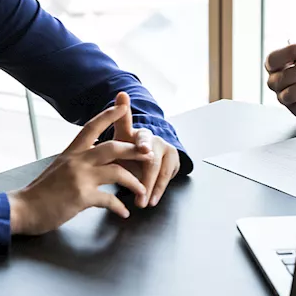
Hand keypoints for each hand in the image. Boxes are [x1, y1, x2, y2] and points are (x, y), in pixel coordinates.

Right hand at [7, 95, 154, 234]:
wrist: (22, 209)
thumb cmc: (40, 191)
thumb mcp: (59, 168)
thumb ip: (77, 162)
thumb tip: (92, 162)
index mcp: (71, 152)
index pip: (91, 127)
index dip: (108, 115)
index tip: (123, 106)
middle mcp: (77, 161)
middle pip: (112, 148)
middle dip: (134, 150)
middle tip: (149, 153)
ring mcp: (79, 178)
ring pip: (117, 172)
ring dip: (133, 182)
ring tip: (141, 190)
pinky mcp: (81, 197)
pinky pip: (109, 199)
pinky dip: (119, 206)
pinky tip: (124, 212)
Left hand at [111, 92, 181, 208]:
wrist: (145, 152)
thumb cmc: (129, 146)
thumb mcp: (121, 135)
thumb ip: (120, 118)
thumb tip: (122, 93)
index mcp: (142, 133)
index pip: (144, 137)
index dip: (144, 144)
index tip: (144, 151)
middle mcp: (157, 140)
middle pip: (153, 161)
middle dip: (146, 179)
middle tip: (140, 193)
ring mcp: (169, 151)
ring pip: (162, 172)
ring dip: (153, 188)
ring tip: (145, 202)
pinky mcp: (175, 162)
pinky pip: (168, 177)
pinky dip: (159, 190)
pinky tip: (153, 199)